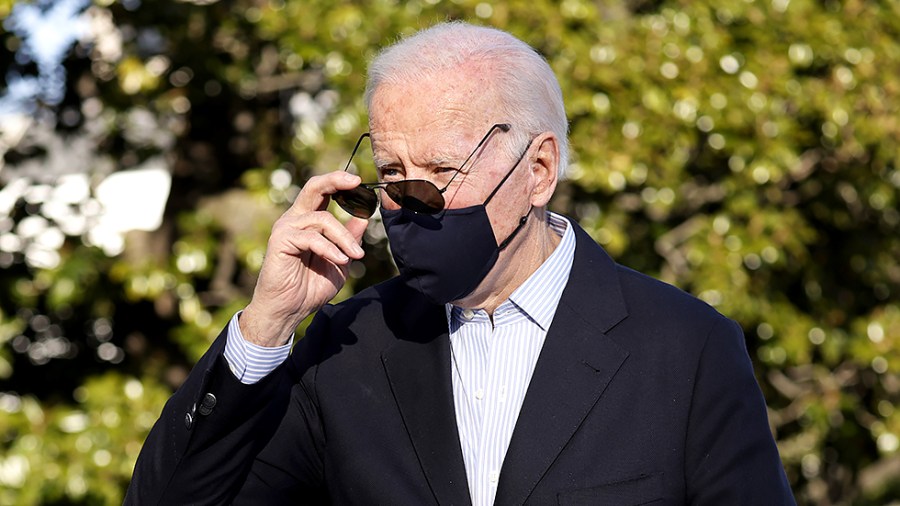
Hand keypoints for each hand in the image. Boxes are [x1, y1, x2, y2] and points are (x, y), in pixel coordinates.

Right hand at [239, 171, 367, 346]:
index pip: (322, 192)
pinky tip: (340, 260)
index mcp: (309, 222)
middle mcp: (295, 219)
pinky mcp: (280, 241)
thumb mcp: (340, 262)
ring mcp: (286, 228)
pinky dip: (330, 248)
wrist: (289, 310)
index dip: (339, 182)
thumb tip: (364, 218)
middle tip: (356, 183)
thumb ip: (349, 240)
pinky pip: (311, 237)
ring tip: (356, 256)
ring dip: (344, 237)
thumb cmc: (310, 288)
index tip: (360, 182)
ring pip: (322, 218)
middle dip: (335, 180)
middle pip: (313, 187)